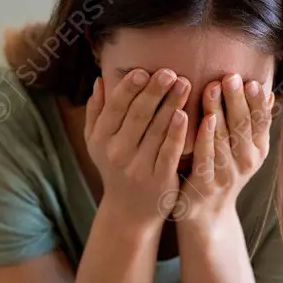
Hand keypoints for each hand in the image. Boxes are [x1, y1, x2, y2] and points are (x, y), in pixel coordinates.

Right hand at [85, 68, 190, 226]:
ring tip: (184, 84)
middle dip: (155, 91)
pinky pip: (169, 152)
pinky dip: (176, 133)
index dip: (130, 88)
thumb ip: (97, 111)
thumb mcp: (96, 142)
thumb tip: (99, 80)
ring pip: (156, 130)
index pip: (116, 107)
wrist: (129, 211)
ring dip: (171, 105)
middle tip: (170, 72)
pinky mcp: (160, 179)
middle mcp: (117, 152)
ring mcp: (138, 167)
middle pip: (138, 115)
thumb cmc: (115, 167)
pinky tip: (185, 115)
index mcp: (101, 138)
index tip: (144, 70)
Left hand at [178, 74, 272, 225]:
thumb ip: (253, 122)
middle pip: (243, 126)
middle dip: (237, 99)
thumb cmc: (222, 170)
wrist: (206, 214)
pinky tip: (205, 119)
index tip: (251, 81)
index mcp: (258, 150)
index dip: (257, 101)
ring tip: (213, 87)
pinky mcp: (207, 184)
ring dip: (219, 110)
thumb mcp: (243, 148)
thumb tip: (268, 91)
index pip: (261, 121)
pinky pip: (207, 156)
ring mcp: (228, 174)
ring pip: (224, 137)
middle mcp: (248, 162)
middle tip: (231, 76)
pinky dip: (207, 136)